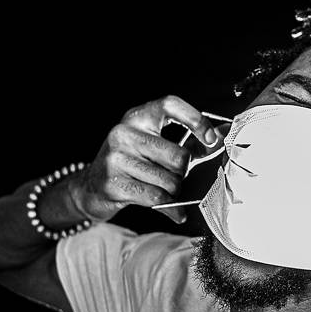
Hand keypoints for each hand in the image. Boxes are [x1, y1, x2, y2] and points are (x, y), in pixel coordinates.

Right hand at [76, 95, 226, 224]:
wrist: (90, 187)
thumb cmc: (131, 165)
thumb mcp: (151, 146)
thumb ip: (184, 143)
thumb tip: (220, 139)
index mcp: (137, 117)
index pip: (170, 104)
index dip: (196, 119)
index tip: (211, 139)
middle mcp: (124, 132)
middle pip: (178, 155)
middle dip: (183, 173)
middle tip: (175, 177)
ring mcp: (116, 157)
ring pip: (169, 180)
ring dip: (174, 192)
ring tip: (164, 191)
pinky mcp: (113, 183)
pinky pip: (157, 198)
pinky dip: (169, 207)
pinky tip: (169, 207)